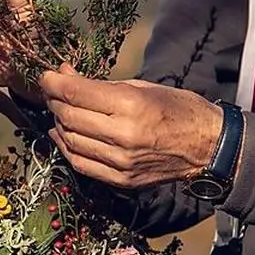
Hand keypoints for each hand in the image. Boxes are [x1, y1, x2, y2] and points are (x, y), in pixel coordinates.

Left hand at [39, 64, 224, 188]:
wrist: (209, 147)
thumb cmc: (177, 109)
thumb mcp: (141, 87)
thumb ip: (100, 85)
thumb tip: (64, 74)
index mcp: (131, 106)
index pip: (76, 93)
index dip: (54, 83)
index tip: (45, 76)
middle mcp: (123, 136)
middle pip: (69, 117)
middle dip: (54, 101)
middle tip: (52, 92)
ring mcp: (120, 162)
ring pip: (70, 141)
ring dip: (59, 123)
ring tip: (59, 111)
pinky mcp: (120, 180)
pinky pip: (81, 163)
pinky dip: (67, 147)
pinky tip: (64, 134)